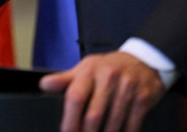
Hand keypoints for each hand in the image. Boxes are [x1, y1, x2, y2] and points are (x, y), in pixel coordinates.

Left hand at [39, 51, 164, 131]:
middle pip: (93, 115)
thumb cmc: (109, 68)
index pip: (75, 97)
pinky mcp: (143, 98)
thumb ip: (64, 80)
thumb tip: (44, 85)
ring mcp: (127, 88)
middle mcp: (109, 77)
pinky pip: (131, 125)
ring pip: (112, 123)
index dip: (69, 120)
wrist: (143, 60)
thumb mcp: (85, 68)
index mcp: (90, 70)